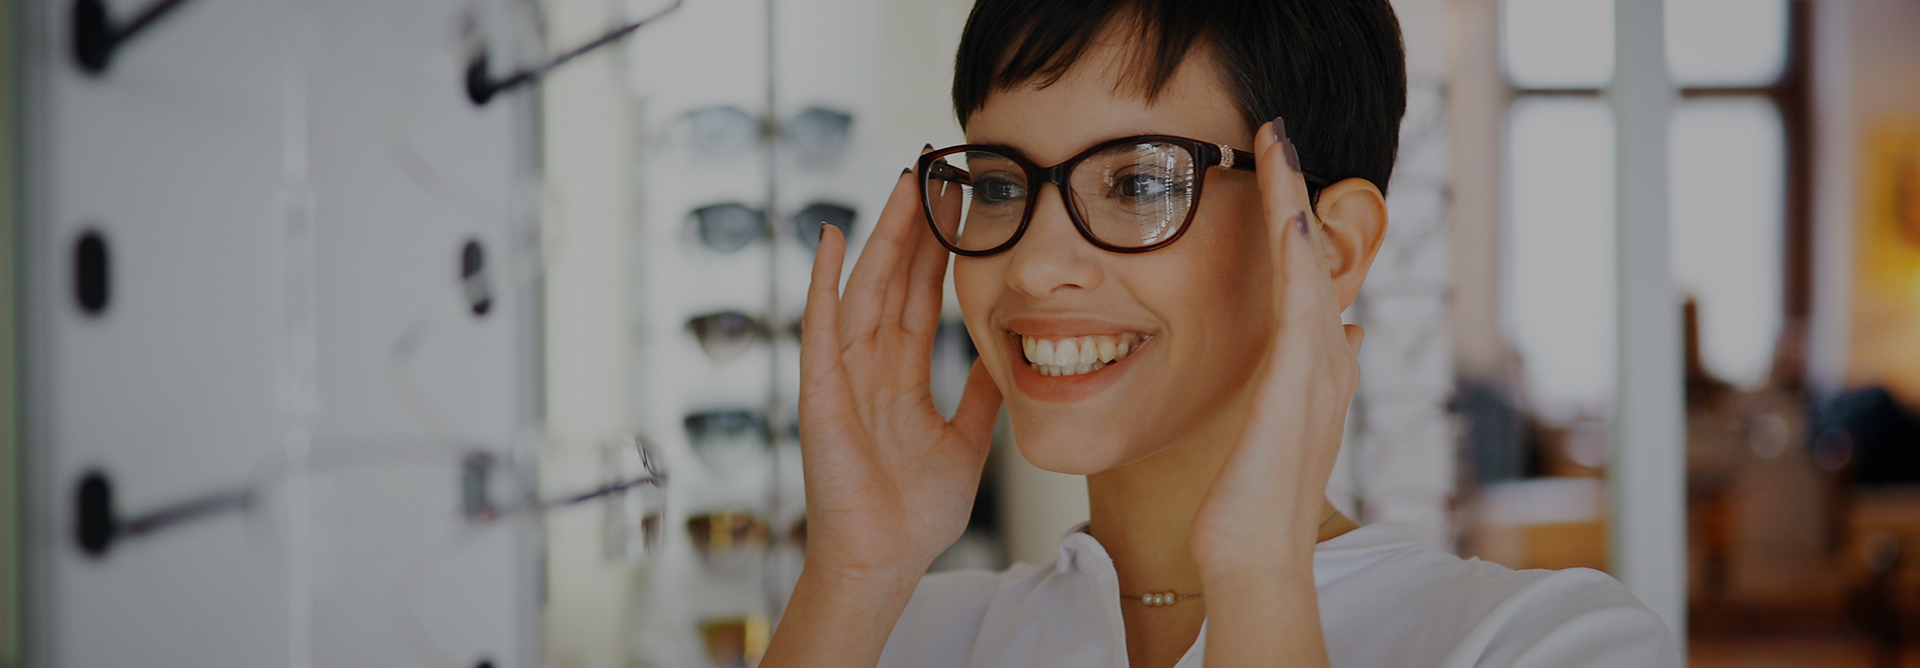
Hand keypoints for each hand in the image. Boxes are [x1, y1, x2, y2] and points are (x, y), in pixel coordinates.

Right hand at [795, 165, 1004, 578]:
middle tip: (932, 170)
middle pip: (891, 281)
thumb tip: (1006, 360)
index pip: (918, 298)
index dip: (935, 251)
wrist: (884, 562)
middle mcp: (867, 367)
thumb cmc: (913, 515)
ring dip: (879, 237)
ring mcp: (841, 377)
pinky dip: (820, 283)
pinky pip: (819, 329)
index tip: (953, 206)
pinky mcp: (819, 395)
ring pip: (862, 290)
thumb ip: (979, 398)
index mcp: (898, 377)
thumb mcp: (966, 442)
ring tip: (901, 186)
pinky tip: (826, 239)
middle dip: (910, 227)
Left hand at [1192, 121, 1364, 576]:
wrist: (1257, 555)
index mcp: (1317, 370)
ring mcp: (1319, 368)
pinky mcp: (1299, 380)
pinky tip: (1288, 213)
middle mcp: (1328, 361)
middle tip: (1280, 137)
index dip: (1292, 224)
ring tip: (1280, 147)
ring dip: (1295, 202)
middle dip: (1298, 195)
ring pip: (1309, 264)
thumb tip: (1336, 337)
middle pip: (1314, 258)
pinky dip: (1296, 253)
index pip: (1304, 279)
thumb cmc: (1251, 505)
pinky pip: (1300, 300)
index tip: (1277, 180)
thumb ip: (1298, 385)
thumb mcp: (1271, 430)